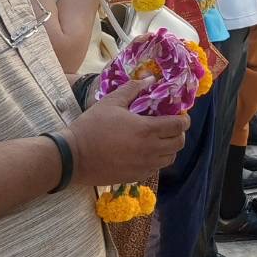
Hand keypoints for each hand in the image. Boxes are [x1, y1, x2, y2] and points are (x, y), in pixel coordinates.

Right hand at [66, 78, 189, 185]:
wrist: (73, 157)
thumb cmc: (91, 126)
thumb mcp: (111, 102)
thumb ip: (133, 89)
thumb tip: (150, 79)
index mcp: (147, 129)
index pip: (179, 126)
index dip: (183, 119)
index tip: (179, 115)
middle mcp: (150, 150)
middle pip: (179, 143)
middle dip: (178, 133)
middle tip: (169, 126)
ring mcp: (144, 166)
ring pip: (169, 158)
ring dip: (169, 148)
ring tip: (159, 139)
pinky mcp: (135, 177)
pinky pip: (155, 169)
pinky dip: (156, 160)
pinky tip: (145, 152)